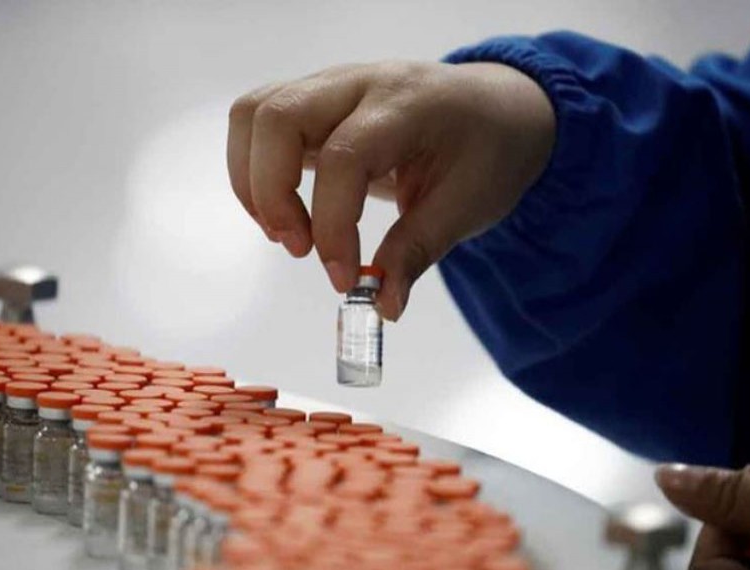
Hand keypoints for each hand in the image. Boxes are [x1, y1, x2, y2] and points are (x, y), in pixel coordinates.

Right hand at [227, 60, 555, 319]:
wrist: (497, 109)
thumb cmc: (488, 153)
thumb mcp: (468, 207)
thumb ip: (417, 253)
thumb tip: (383, 306)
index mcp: (408, 105)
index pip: (344, 156)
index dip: (332, 225)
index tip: (343, 279)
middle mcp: (359, 82)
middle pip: (277, 116)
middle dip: (271, 193)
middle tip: (300, 250)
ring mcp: (330, 86)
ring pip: (255, 113)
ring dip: (253, 180)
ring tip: (286, 232)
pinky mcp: (314, 103)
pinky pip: (259, 123)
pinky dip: (255, 171)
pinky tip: (286, 213)